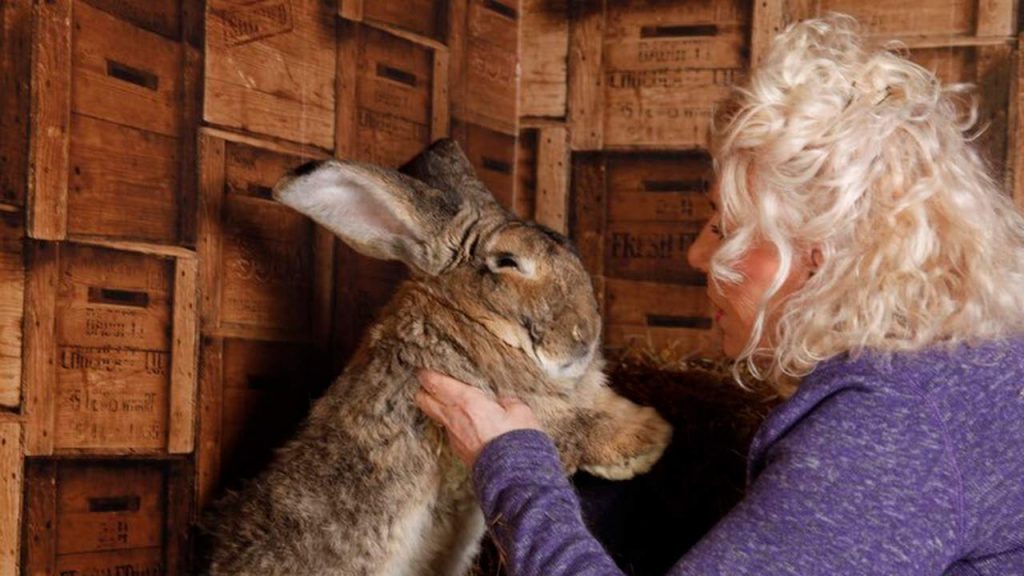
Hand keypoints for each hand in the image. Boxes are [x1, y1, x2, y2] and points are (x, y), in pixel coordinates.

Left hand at [415, 369, 541, 466]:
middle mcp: (454, 418)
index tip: (425, 369)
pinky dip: (452, 424)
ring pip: (435, 416)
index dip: (427, 374)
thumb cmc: (518, 440)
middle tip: (431, 383)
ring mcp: (453, 436)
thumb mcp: (520, 411)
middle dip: (424, 390)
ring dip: (438, 408)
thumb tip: (501, 400)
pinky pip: (449, 431)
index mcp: (467, 402)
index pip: (436, 383)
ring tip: (449, 402)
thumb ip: (507, 401)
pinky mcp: (458, 451)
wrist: (514, 476)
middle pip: (423, 399)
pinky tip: (465, 422)